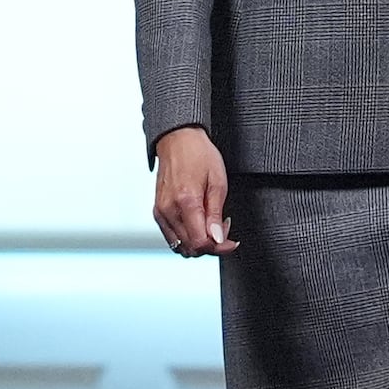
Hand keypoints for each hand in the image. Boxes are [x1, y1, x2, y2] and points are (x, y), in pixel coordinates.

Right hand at [152, 128, 236, 257]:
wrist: (178, 139)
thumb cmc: (199, 155)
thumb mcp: (218, 182)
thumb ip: (216, 214)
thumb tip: (217, 239)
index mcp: (186, 201)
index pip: (200, 243)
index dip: (219, 247)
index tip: (231, 242)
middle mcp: (169, 210)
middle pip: (190, 248)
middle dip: (211, 246)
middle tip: (224, 229)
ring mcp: (160, 212)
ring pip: (180, 246)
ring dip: (199, 243)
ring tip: (212, 225)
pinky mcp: (157, 211)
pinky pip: (172, 237)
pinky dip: (187, 237)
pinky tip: (198, 223)